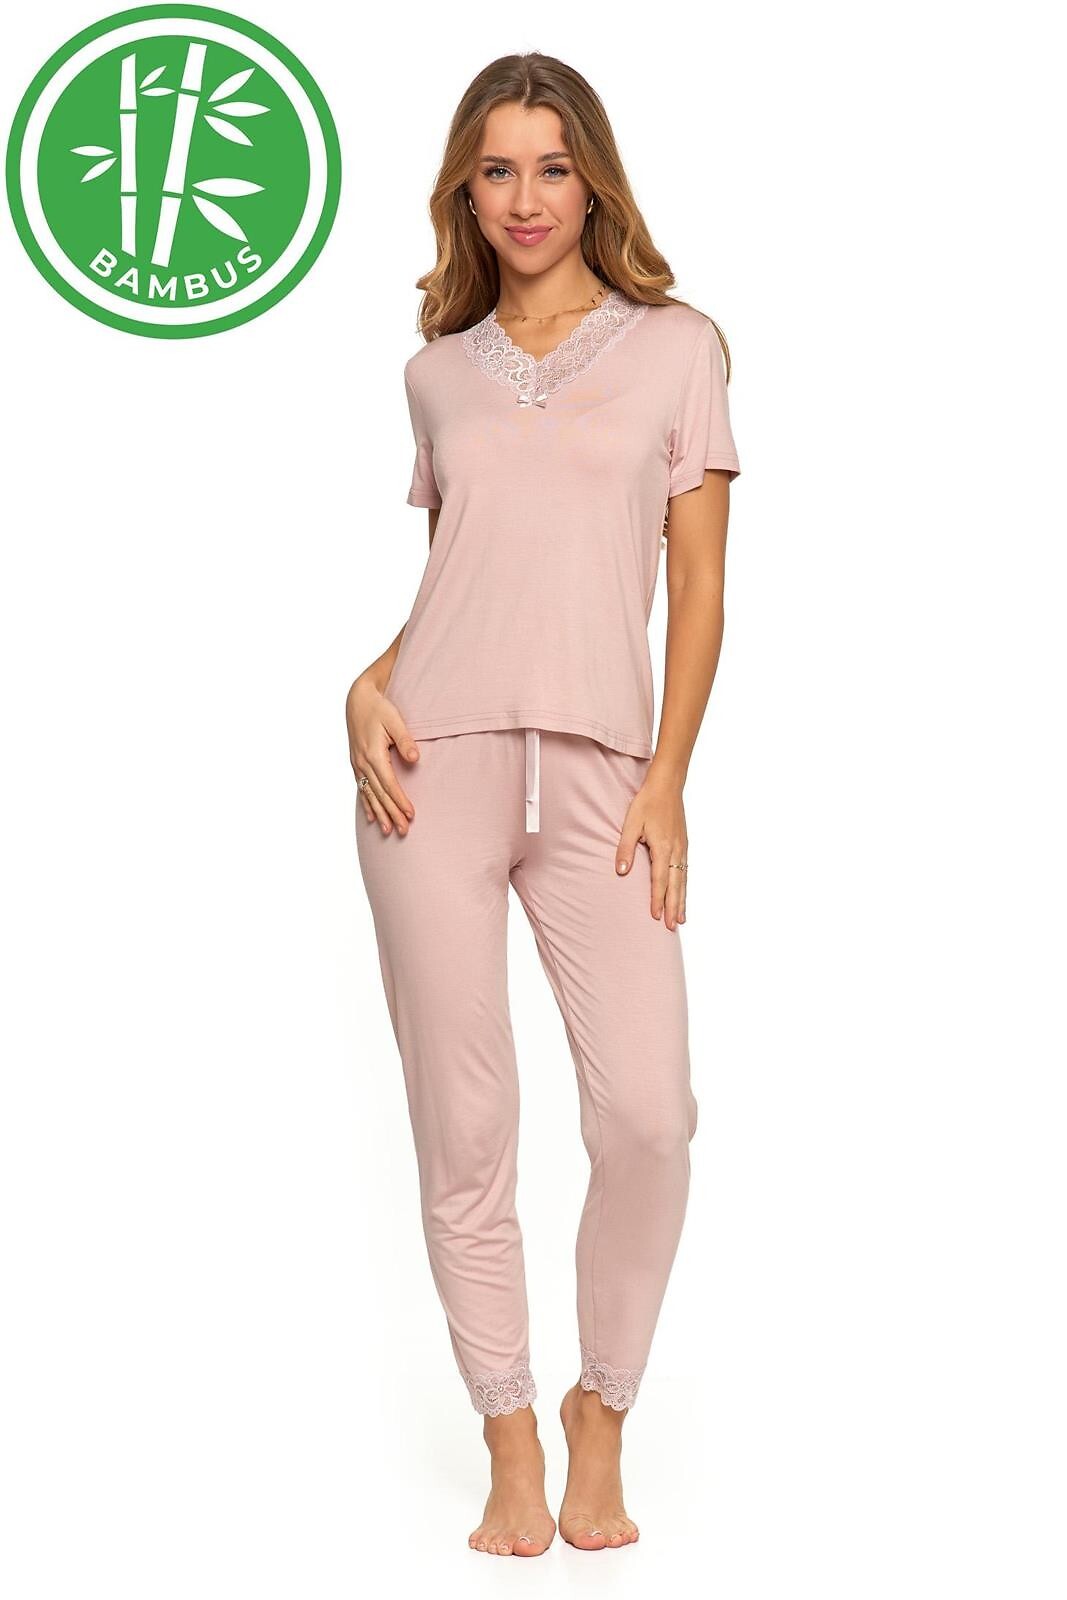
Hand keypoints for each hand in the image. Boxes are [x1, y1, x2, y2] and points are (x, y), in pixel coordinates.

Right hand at [346, 675, 418, 835]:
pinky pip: (361, 789)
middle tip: (404, 831)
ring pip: (369, 795)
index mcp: (373, 754)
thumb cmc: (379, 708)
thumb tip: (414, 759)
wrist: (357, 699)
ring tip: (388, 831)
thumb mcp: (394, 719)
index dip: (400, 801)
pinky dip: (367, 804)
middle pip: (379, 794)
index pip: (389, 784)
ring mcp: (357, 765)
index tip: (411, 814)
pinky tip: (371, 817)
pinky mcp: (356, 764)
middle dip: (392, 814)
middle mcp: (362, 763)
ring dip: (379, 814)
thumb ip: (405, 739)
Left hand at [614, 772, 687, 928]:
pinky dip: (684, 886)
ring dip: (682, 900)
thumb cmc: (647, 803)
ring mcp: (682, 848)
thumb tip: (621, 871)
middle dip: (674, 907)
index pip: (659, 879)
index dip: (658, 899)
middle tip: (673, 927)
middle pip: (676, 885)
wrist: (667, 786)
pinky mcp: (683, 844)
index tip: (656, 917)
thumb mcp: (631, 824)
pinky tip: (683, 895)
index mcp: (662, 846)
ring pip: (683, 880)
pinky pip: (685, 871)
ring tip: (681, 919)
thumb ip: (626, 848)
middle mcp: (675, 850)